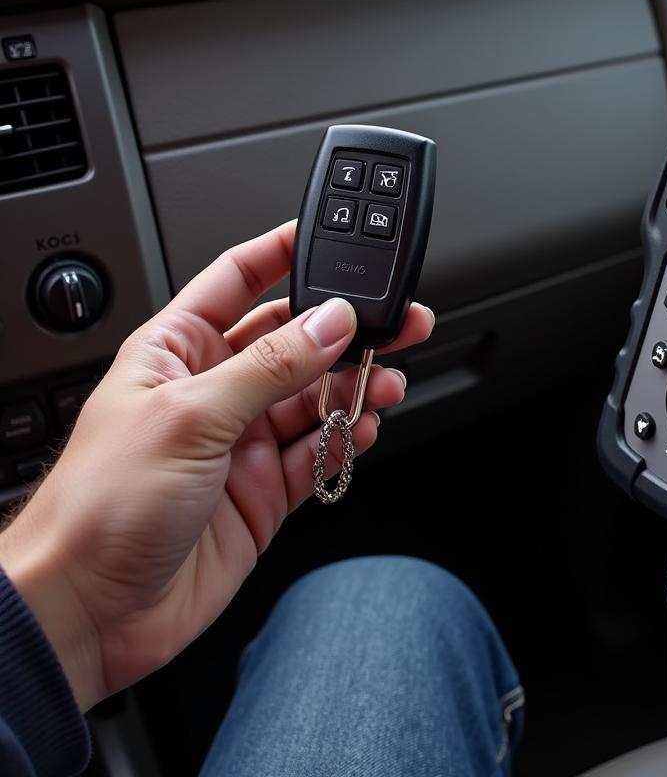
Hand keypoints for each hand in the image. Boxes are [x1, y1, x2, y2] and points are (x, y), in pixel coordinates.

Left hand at [0, 221, 433, 710]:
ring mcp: (241, 441)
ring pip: (316, 396)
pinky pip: (319, 451)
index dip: (282, 252)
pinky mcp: (263, 491)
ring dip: (356, 386)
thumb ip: (270, 366)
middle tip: (396, 319)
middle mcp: (213, 390)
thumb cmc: (99, 507)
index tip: (329, 235)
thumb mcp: (190, 416)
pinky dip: (347, 439)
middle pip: (294, 340)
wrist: (89, 613)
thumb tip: (331, 321)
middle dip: (346, 328)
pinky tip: (363, 428)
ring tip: (386, 382)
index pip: (238, 280)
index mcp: (177, 351)